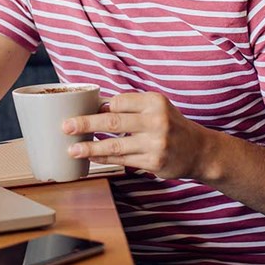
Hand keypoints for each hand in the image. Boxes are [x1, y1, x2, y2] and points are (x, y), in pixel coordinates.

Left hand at [62, 92, 211, 179]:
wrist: (198, 150)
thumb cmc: (170, 124)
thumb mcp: (156, 106)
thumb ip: (130, 105)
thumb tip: (94, 107)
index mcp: (154, 102)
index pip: (118, 102)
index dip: (100, 107)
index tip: (83, 110)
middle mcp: (156, 121)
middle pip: (112, 122)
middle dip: (85, 124)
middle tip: (65, 126)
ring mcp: (156, 144)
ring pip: (114, 145)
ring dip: (90, 148)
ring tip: (72, 149)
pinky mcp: (154, 163)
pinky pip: (122, 160)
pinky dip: (104, 158)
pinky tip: (90, 157)